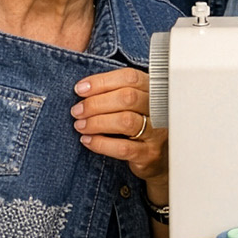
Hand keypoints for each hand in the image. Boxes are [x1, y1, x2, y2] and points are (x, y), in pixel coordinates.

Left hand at [74, 68, 165, 194]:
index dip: (102, 81)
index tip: (80, 89)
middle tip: (77, 110)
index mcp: (153, 91)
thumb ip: (116, 93)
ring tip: (80, 125)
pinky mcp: (149, 154)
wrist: (161, 159)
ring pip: (126, 121)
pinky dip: (100, 143)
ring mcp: (157, 132)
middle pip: (128, 98)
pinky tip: (87, 141)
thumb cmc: (141, 126)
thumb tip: (83, 90)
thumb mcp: (135, 105)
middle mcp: (159, 109)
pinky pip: (123, 148)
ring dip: (96, 122)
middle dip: (96, 103)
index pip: (130, 78)